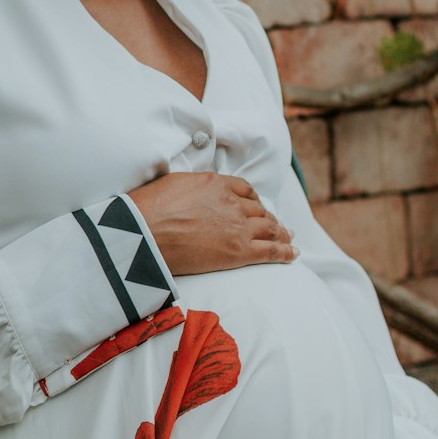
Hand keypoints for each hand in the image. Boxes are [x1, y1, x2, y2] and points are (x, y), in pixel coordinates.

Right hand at [128, 171, 295, 276]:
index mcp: (217, 183)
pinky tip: (293, 255)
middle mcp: (232, 203)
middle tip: (278, 225)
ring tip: (288, 238)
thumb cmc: (148, 209)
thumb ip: (193, 187)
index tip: (256, 208)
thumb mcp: (174, 184)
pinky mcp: (239, 252)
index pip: (245, 190)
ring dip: (282, 233)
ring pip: (270, 228)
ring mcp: (238, 227)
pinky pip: (271, 251)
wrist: (144, 233)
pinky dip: (285, 252)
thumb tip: (192, 193)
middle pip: (260, 210)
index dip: (253, 201)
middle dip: (270, 218)